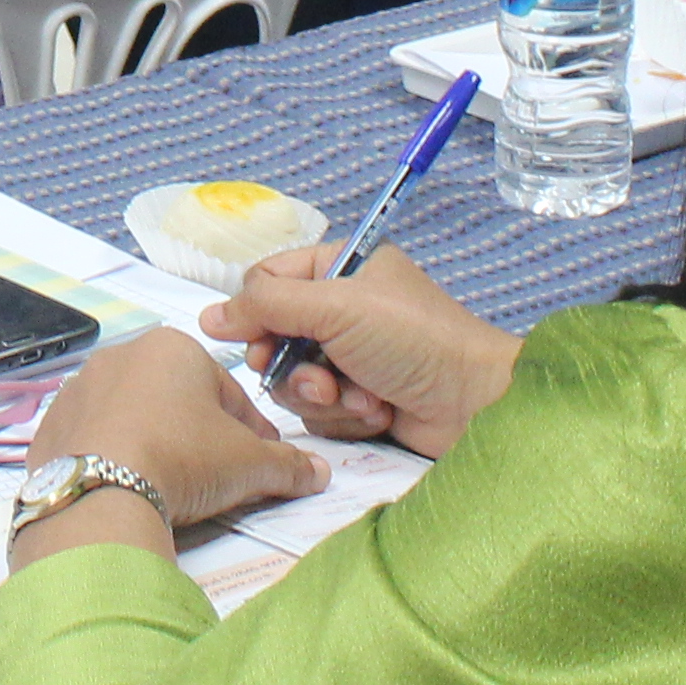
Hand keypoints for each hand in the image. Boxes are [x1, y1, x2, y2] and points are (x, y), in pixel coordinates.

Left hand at [10, 329, 318, 557]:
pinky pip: (94, 441)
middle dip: (200, 435)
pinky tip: (129, 489)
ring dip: (155, 443)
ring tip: (172, 487)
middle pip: (177, 400)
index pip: (228, 391)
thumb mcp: (249, 464)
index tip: (261, 461)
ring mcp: (78, 389)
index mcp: (173, 347)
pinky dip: (114, 459)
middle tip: (218, 477)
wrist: (99, 493)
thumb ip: (287, 464)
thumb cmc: (183, 457)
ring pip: (133, 418)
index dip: (250, 431)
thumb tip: (317, 471)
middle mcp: (121, 355)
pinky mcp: (50, 426)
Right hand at [204, 246, 522, 456]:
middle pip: (274, 338)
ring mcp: (351, 357)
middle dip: (294, 367)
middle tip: (320, 379)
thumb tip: (209, 317)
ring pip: (293, 381)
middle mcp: (343, 309)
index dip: (257, 313)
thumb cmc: (414, 340)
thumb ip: (266, 305)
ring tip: (361, 398)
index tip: (265, 341)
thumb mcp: (336, 306)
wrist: (476, 404)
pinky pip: (319, 412)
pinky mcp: (360, 400)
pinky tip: (378, 413)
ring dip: (323, 395)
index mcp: (340, 268)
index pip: (267, 282)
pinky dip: (345, 416)